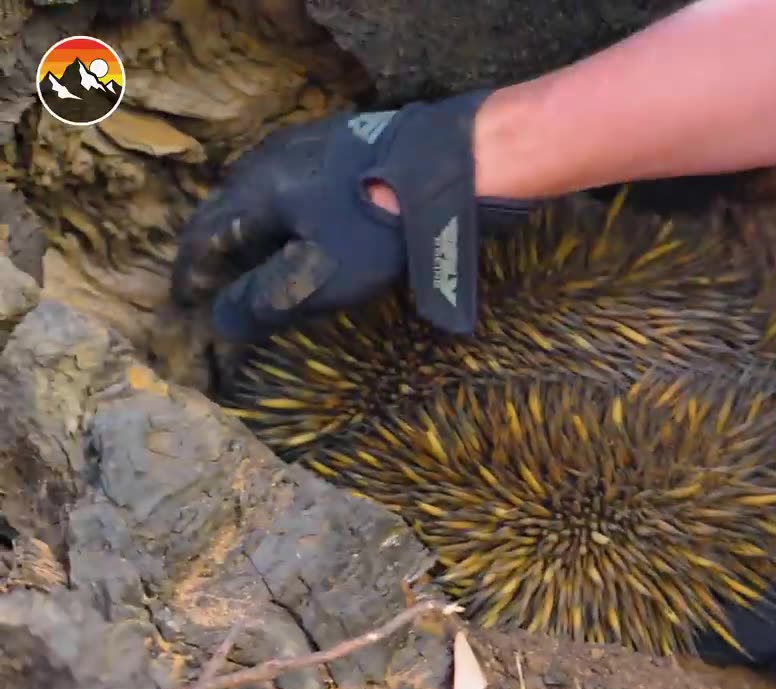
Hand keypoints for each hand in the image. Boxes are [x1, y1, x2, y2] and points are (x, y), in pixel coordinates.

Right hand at [171, 90, 531, 341]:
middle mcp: (270, 157)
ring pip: (264, 189)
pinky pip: (298, 179)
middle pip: (229, 207)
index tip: (186, 301)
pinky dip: (287, 207)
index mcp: (253, 190)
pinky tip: (306, 220)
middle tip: (215, 278)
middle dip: (218, 246)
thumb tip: (219, 322)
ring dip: (253, 224)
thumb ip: (264, 300)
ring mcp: (310, 141)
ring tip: (256, 254)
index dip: (191, 274)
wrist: (450, 166)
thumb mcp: (317, 278)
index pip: (203, 235)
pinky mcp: (347, 139)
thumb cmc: (378, 227)